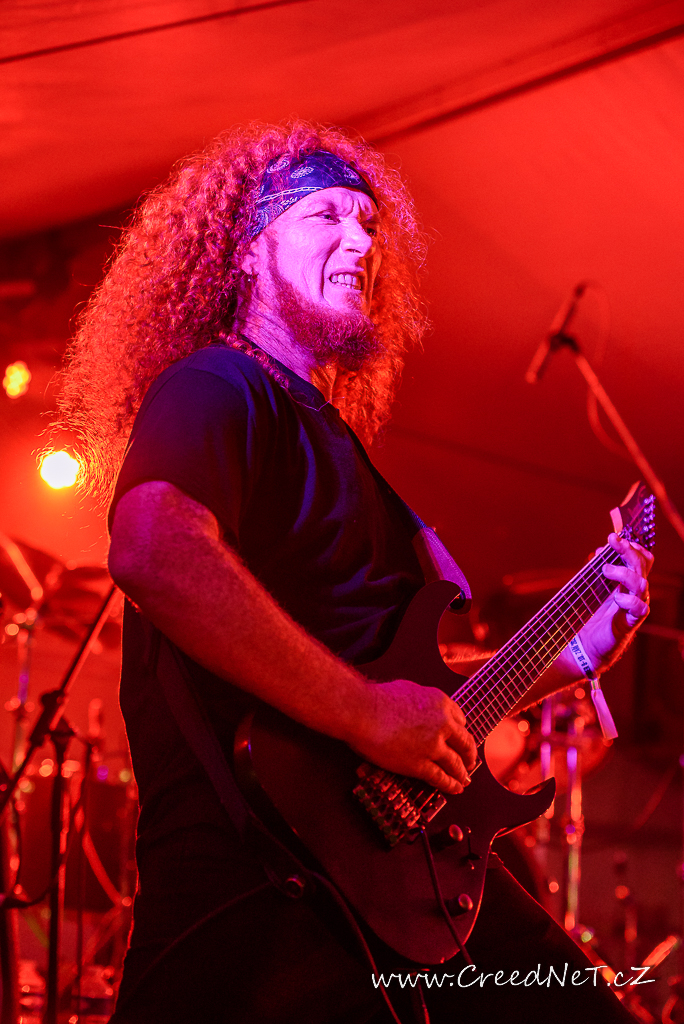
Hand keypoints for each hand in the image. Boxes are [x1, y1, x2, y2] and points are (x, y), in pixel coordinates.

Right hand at [349, 679, 476, 795]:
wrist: (361, 711)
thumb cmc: (377, 698)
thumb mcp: (409, 689)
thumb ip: (423, 702)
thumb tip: (425, 710)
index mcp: (441, 703)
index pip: (461, 720)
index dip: (460, 732)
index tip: (459, 739)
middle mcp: (443, 724)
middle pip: (465, 743)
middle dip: (469, 754)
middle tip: (470, 761)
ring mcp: (433, 746)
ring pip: (456, 764)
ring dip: (462, 774)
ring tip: (464, 780)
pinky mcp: (420, 764)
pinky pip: (440, 777)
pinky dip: (450, 785)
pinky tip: (454, 788)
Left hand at [578, 532, 652, 672]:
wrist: (587, 643)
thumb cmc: (592, 613)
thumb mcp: (592, 585)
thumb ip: (596, 568)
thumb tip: (598, 552)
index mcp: (628, 579)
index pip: (640, 558)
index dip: (631, 546)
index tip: (613, 537)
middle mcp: (635, 590)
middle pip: (642, 565)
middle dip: (628, 550)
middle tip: (612, 541)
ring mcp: (635, 605)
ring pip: (642, 584)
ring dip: (624, 573)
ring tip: (605, 570)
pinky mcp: (631, 622)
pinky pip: (640, 608)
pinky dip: (630, 600)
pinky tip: (617, 598)